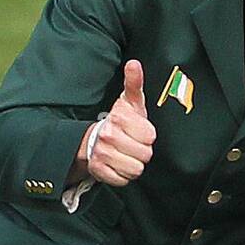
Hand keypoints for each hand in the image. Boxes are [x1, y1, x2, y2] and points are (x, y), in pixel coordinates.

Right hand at [87, 59, 156, 186]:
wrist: (94, 140)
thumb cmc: (119, 121)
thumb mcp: (129, 102)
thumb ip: (134, 83)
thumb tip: (134, 64)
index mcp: (118, 119)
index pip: (150, 137)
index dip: (147, 136)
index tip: (139, 132)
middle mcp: (108, 137)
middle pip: (144, 155)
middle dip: (142, 151)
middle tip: (133, 144)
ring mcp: (102, 155)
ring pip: (135, 169)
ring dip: (133, 164)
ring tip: (126, 155)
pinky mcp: (99, 171)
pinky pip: (123, 180)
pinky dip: (122, 175)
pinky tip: (118, 164)